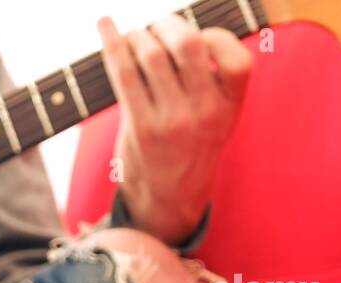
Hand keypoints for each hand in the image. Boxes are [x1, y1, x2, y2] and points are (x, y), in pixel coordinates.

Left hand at [98, 15, 253, 245]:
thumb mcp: (218, 120)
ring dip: (139, 35)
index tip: (195, 38)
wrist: (169, 200)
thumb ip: (212, 81)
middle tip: (156, 29)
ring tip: (134, 38)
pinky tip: (105, 26)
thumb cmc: (190, 151)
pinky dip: (112, 43)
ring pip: (152, 55)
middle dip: (168, 25)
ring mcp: (173, 121)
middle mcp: (206, 113)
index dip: (213, 37)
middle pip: (188, 44)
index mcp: (231, 108)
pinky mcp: (141, 127)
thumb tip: (177, 29)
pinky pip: (124, 73)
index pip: (235, 57)